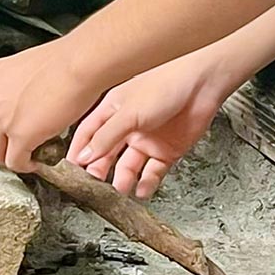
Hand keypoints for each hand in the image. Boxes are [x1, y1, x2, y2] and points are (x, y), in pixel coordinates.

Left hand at [0, 40, 103, 173]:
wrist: (77, 65)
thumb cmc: (63, 59)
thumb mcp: (25, 64)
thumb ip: (14, 83)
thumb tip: (21, 98)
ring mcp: (3, 118)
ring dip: (5, 158)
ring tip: (20, 157)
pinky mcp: (20, 136)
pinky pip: (14, 161)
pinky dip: (23, 166)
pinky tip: (33, 162)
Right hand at [67, 50, 237, 198]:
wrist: (203, 83)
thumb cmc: (166, 83)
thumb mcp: (128, 112)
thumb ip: (106, 137)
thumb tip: (84, 156)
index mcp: (114, 109)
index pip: (88, 133)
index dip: (79, 151)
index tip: (71, 169)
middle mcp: (129, 125)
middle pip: (107, 153)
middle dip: (99, 170)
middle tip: (93, 186)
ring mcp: (148, 139)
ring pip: (129, 166)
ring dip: (123, 180)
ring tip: (118, 191)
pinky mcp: (168, 150)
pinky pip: (153, 172)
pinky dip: (147, 183)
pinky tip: (141, 191)